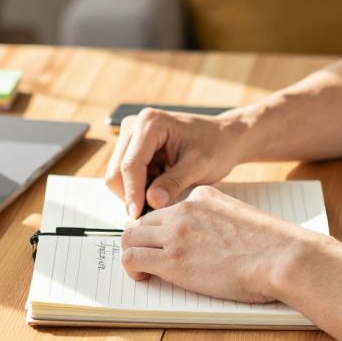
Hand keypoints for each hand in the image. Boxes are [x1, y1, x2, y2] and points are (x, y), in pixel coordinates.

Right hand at [104, 107, 248, 218]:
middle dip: (132, 195)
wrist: (224, 138)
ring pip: (118, 176)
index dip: (132, 194)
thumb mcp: (199, 167)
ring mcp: (131, 135)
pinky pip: (126, 176)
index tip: (138, 217)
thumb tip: (151, 202)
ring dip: (137, 192)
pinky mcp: (133, 147)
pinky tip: (162, 186)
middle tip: (153, 213)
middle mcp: (135, 125)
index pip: (130, 164)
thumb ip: (174, 183)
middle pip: (116, 171)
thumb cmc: (216, 146)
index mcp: (150, 123)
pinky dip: (140, 188)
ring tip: (165, 193)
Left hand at [119, 185, 318, 302]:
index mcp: (203, 196)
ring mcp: (175, 233)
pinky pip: (131, 258)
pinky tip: (145, 278)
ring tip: (146, 270)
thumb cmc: (272, 247)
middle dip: (143, 240)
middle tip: (152, 260)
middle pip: (144, 221)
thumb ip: (220, 223)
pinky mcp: (171, 259)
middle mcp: (184, 209)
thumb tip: (212, 244)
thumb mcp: (242, 219)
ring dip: (133, 253)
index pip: (168, 209)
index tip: (168, 245)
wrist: (281, 257)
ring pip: (130, 237)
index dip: (164, 230)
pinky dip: (131, 269)